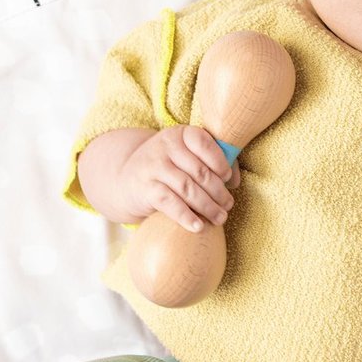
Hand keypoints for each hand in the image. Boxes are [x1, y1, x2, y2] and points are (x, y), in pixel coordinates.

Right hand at [121, 126, 239, 231]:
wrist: (125, 177)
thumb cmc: (167, 166)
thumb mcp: (186, 156)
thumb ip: (214, 161)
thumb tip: (236, 180)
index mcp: (180, 134)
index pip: (204, 143)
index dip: (220, 162)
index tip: (228, 178)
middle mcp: (165, 147)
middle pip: (199, 171)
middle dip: (218, 191)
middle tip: (228, 205)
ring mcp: (153, 167)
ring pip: (188, 189)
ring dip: (208, 207)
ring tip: (220, 218)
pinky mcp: (145, 189)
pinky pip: (170, 203)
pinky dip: (186, 216)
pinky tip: (198, 226)